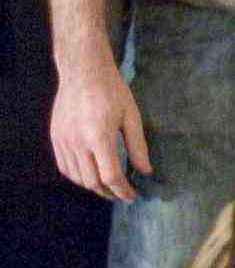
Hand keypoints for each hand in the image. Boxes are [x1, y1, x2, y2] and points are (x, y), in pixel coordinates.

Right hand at [51, 54, 149, 201]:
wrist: (83, 71)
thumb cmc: (112, 90)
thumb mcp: (132, 116)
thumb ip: (137, 146)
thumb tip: (145, 171)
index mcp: (99, 137)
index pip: (111, 176)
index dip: (123, 190)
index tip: (133, 196)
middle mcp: (77, 143)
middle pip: (92, 181)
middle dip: (109, 193)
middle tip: (123, 195)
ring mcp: (63, 141)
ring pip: (76, 177)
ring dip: (93, 187)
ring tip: (109, 187)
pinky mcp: (55, 138)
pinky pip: (64, 167)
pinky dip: (77, 177)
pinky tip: (90, 175)